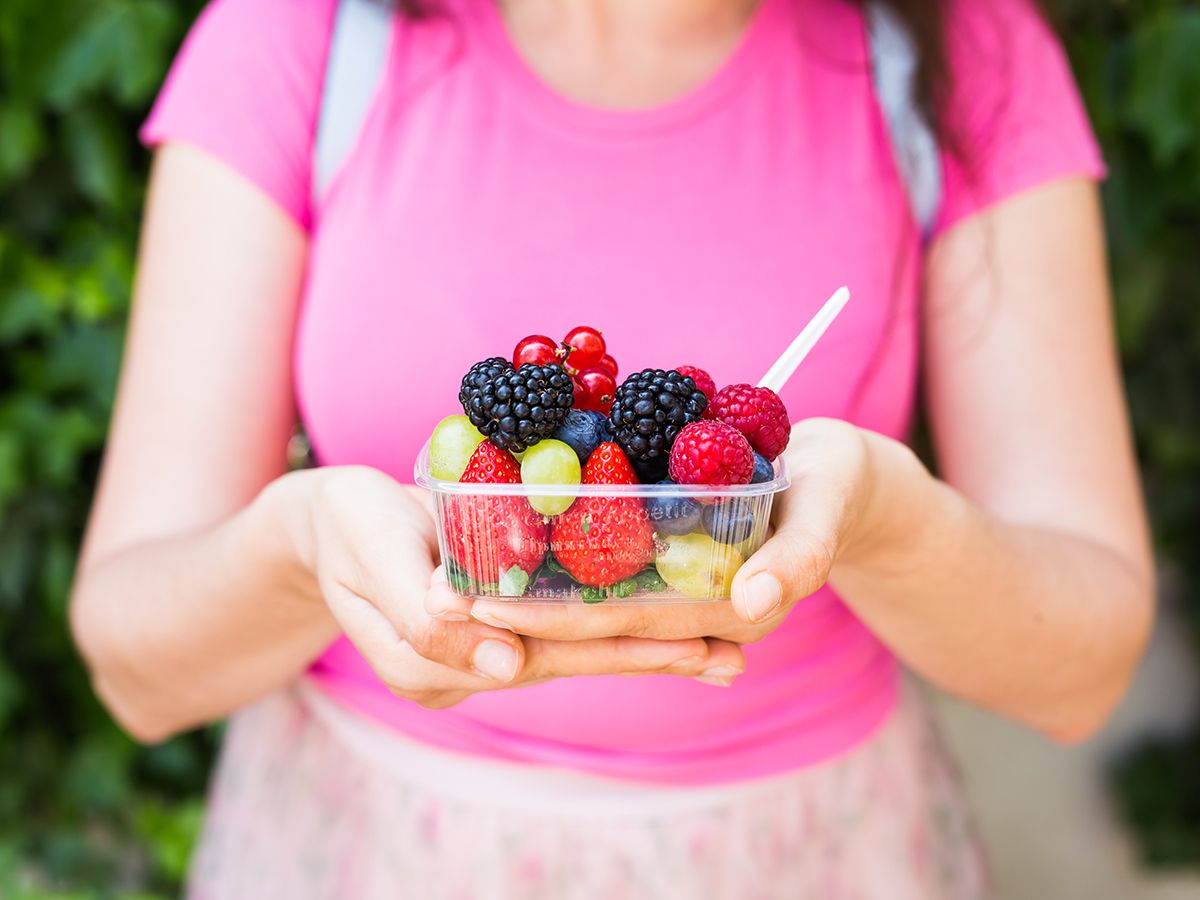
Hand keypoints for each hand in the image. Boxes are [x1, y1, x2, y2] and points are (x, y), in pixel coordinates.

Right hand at [289, 466, 744, 707]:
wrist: (332, 525)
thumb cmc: (346, 527)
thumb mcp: (368, 550)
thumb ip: (420, 611)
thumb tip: (499, 665)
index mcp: (433, 661)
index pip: (539, 652)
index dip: (612, 644)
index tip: (680, 643)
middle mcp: (470, 669)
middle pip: (576, 661)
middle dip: (655, 656)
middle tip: (731, 654)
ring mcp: (487, 654)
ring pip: (581, 652)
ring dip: (653, 651)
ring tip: (726, 652)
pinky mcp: (504, 628)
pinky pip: (571, 632)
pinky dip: (624, 629)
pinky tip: (676, 631)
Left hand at [468, 419, 896, 649]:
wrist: (844, 478)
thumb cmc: (840, 486)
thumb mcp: (828, 508)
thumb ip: (798, 557)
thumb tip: (753, 604)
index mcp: (729, 612)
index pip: (627, 623)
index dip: (554, 618)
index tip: (486, 608)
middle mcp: (694, 611)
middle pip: (595, 616)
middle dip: (518, 611)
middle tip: (441, 598)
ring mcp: (680, 587)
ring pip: (592, 596)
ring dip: (526, 588)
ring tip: (454, 580)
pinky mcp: (670, 558)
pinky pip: (608, 565)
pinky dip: (560, 558)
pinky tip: (507, 547)